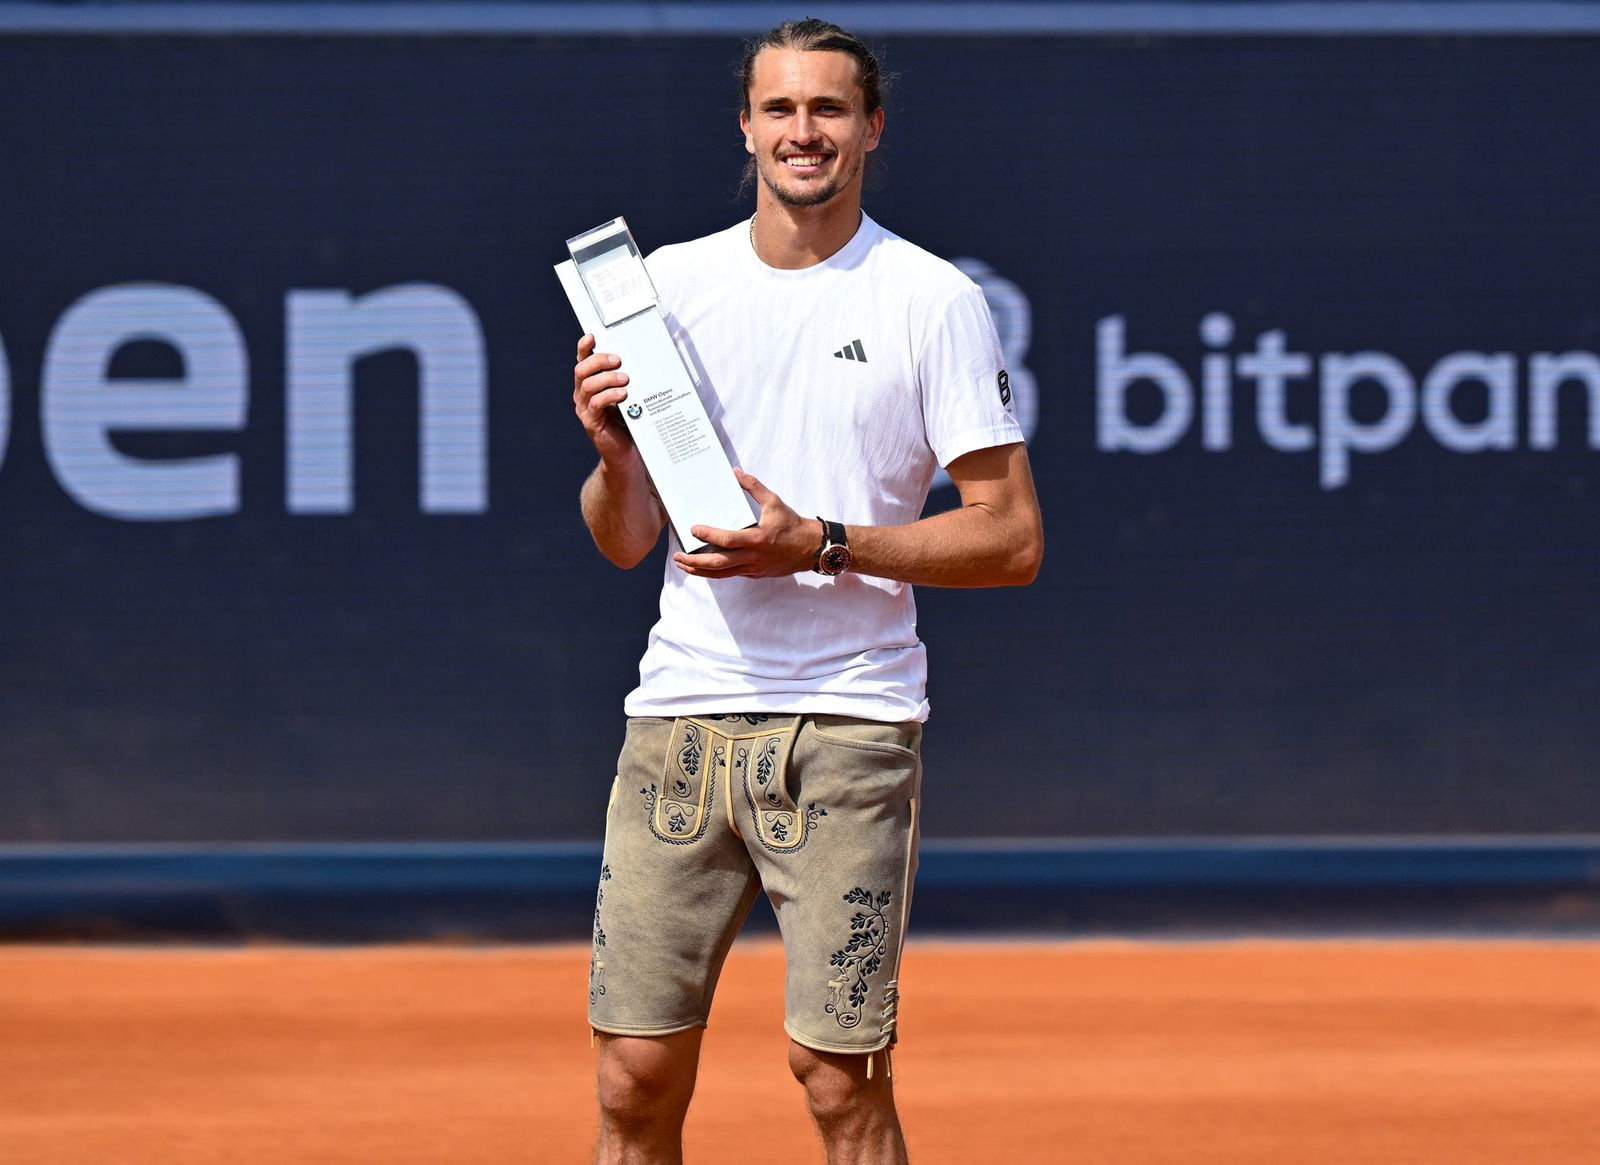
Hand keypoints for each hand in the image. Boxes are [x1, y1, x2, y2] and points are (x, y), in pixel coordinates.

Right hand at [572, 334, 637, 465]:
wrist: (626, 451)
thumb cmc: (629, 420)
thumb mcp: (629, 395)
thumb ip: (628, 379)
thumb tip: (641, 358)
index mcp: (590, 384)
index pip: (582, 361)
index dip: (584, 347)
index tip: (592, 336)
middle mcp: (583, 394)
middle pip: (581, 370)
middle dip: (599, 360)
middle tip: (617, 360)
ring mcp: (585, 408)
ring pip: (587, 385)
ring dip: (607, 378)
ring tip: (624, 379)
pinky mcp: (591, 422)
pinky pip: (595, 404)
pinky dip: (609, 396)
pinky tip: (623, 394)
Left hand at [673, 469, 820, 578]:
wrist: (812, 548)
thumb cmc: (793, 525)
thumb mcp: (774, 502)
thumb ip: (754, 487)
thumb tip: (736, 472)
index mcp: (757, 539)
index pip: (726, 540)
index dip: (708, 535)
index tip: (693, 529)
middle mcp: (753, 558)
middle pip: (717, 564)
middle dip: (694, 562)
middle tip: (678, 556)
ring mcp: (753, 569)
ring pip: (721, 575)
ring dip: (699, 571)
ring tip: (684, 565)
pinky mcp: (754, 574)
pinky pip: (731, 575)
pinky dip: (714, 572)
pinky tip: (703, 566)